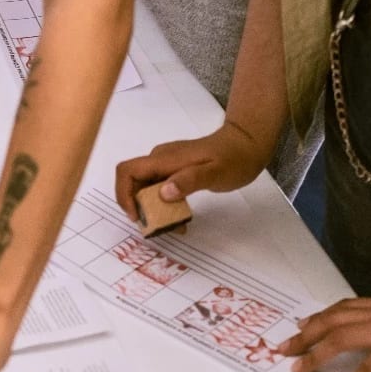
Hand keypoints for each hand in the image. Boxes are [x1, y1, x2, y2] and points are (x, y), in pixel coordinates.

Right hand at [114, 122, 264, 223]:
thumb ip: (189, 181)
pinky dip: (164, 206)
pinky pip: (159, 189)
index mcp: (165, 159)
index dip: (124, 195)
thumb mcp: (215, 173)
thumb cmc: (234, 159)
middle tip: (158, 227)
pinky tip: (180, 218)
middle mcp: (160, 160)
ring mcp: (167, 165)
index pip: (127, 171)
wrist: (246, 144)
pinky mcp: (174, 171)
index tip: (137, 215)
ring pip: (146, 189)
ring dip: (152, 210)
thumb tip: (163, 193)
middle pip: (133, 184)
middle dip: (139, 208)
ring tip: (172, 226)